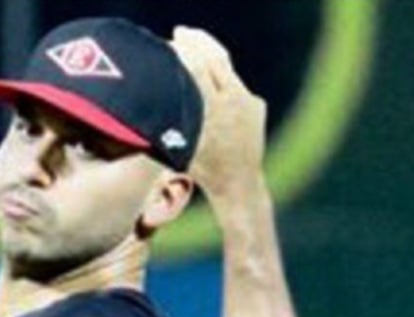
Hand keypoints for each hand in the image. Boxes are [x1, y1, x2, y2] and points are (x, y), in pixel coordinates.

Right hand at [170, 27, 267, 200]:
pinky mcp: (258, 105)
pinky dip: (223, 80)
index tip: (169, 45)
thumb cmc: (202, 167)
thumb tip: (155, 94)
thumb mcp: (180, 143)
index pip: (197, 68)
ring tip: (193, 48)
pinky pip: (237, 87)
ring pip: (227, 70)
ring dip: (210, 56)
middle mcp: (235, 100)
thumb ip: (171, 117)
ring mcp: (249, 101)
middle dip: (196, 43)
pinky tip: (211, 82)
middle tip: (180, 34)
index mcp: (213, 108)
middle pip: (214, 59)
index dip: (182, 52)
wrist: (239, 184)